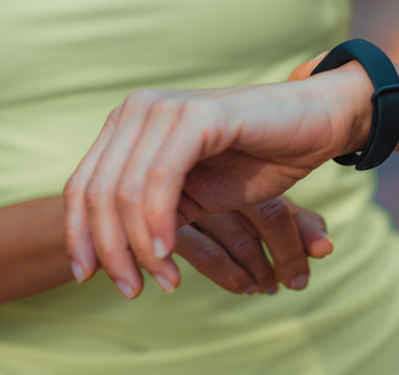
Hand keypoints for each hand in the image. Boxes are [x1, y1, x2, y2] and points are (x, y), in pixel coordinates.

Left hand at [62, 53, 373, 289]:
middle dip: (110, 250)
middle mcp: (140, 108)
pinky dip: (159, 223)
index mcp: (131, 122)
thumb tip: (111, 255)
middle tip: (132, 289)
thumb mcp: (195, 194)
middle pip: (97, 192)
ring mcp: (167, 108)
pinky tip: (170, 255)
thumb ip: (153, 214)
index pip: (84, 185)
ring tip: (163, 281)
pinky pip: (161, 179)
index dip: (80, 236)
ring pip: (125, 190)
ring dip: (139, 247)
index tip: (87, 278)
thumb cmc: (261, 157)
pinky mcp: (198, 116)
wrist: (318, 121)